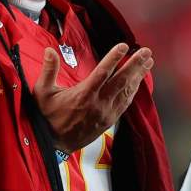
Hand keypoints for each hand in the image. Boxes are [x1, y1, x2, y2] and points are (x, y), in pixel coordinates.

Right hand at [33, 43, 153, 153]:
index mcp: (83, 95)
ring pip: (126, 92)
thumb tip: (50, 50)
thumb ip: (48, 70)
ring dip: (138, 76)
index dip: (114, 58)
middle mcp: (98, 103)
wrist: (54, 144)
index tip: (123, 46)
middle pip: (121, 81)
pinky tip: (138, 82)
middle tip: (146, 51)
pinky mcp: (109, 120)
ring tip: (148, 62)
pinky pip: (125, 103)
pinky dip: (133, 91)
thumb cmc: (47, 116)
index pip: (102, 73)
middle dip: (135, 65)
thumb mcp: (42, 92)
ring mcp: (106, 113)